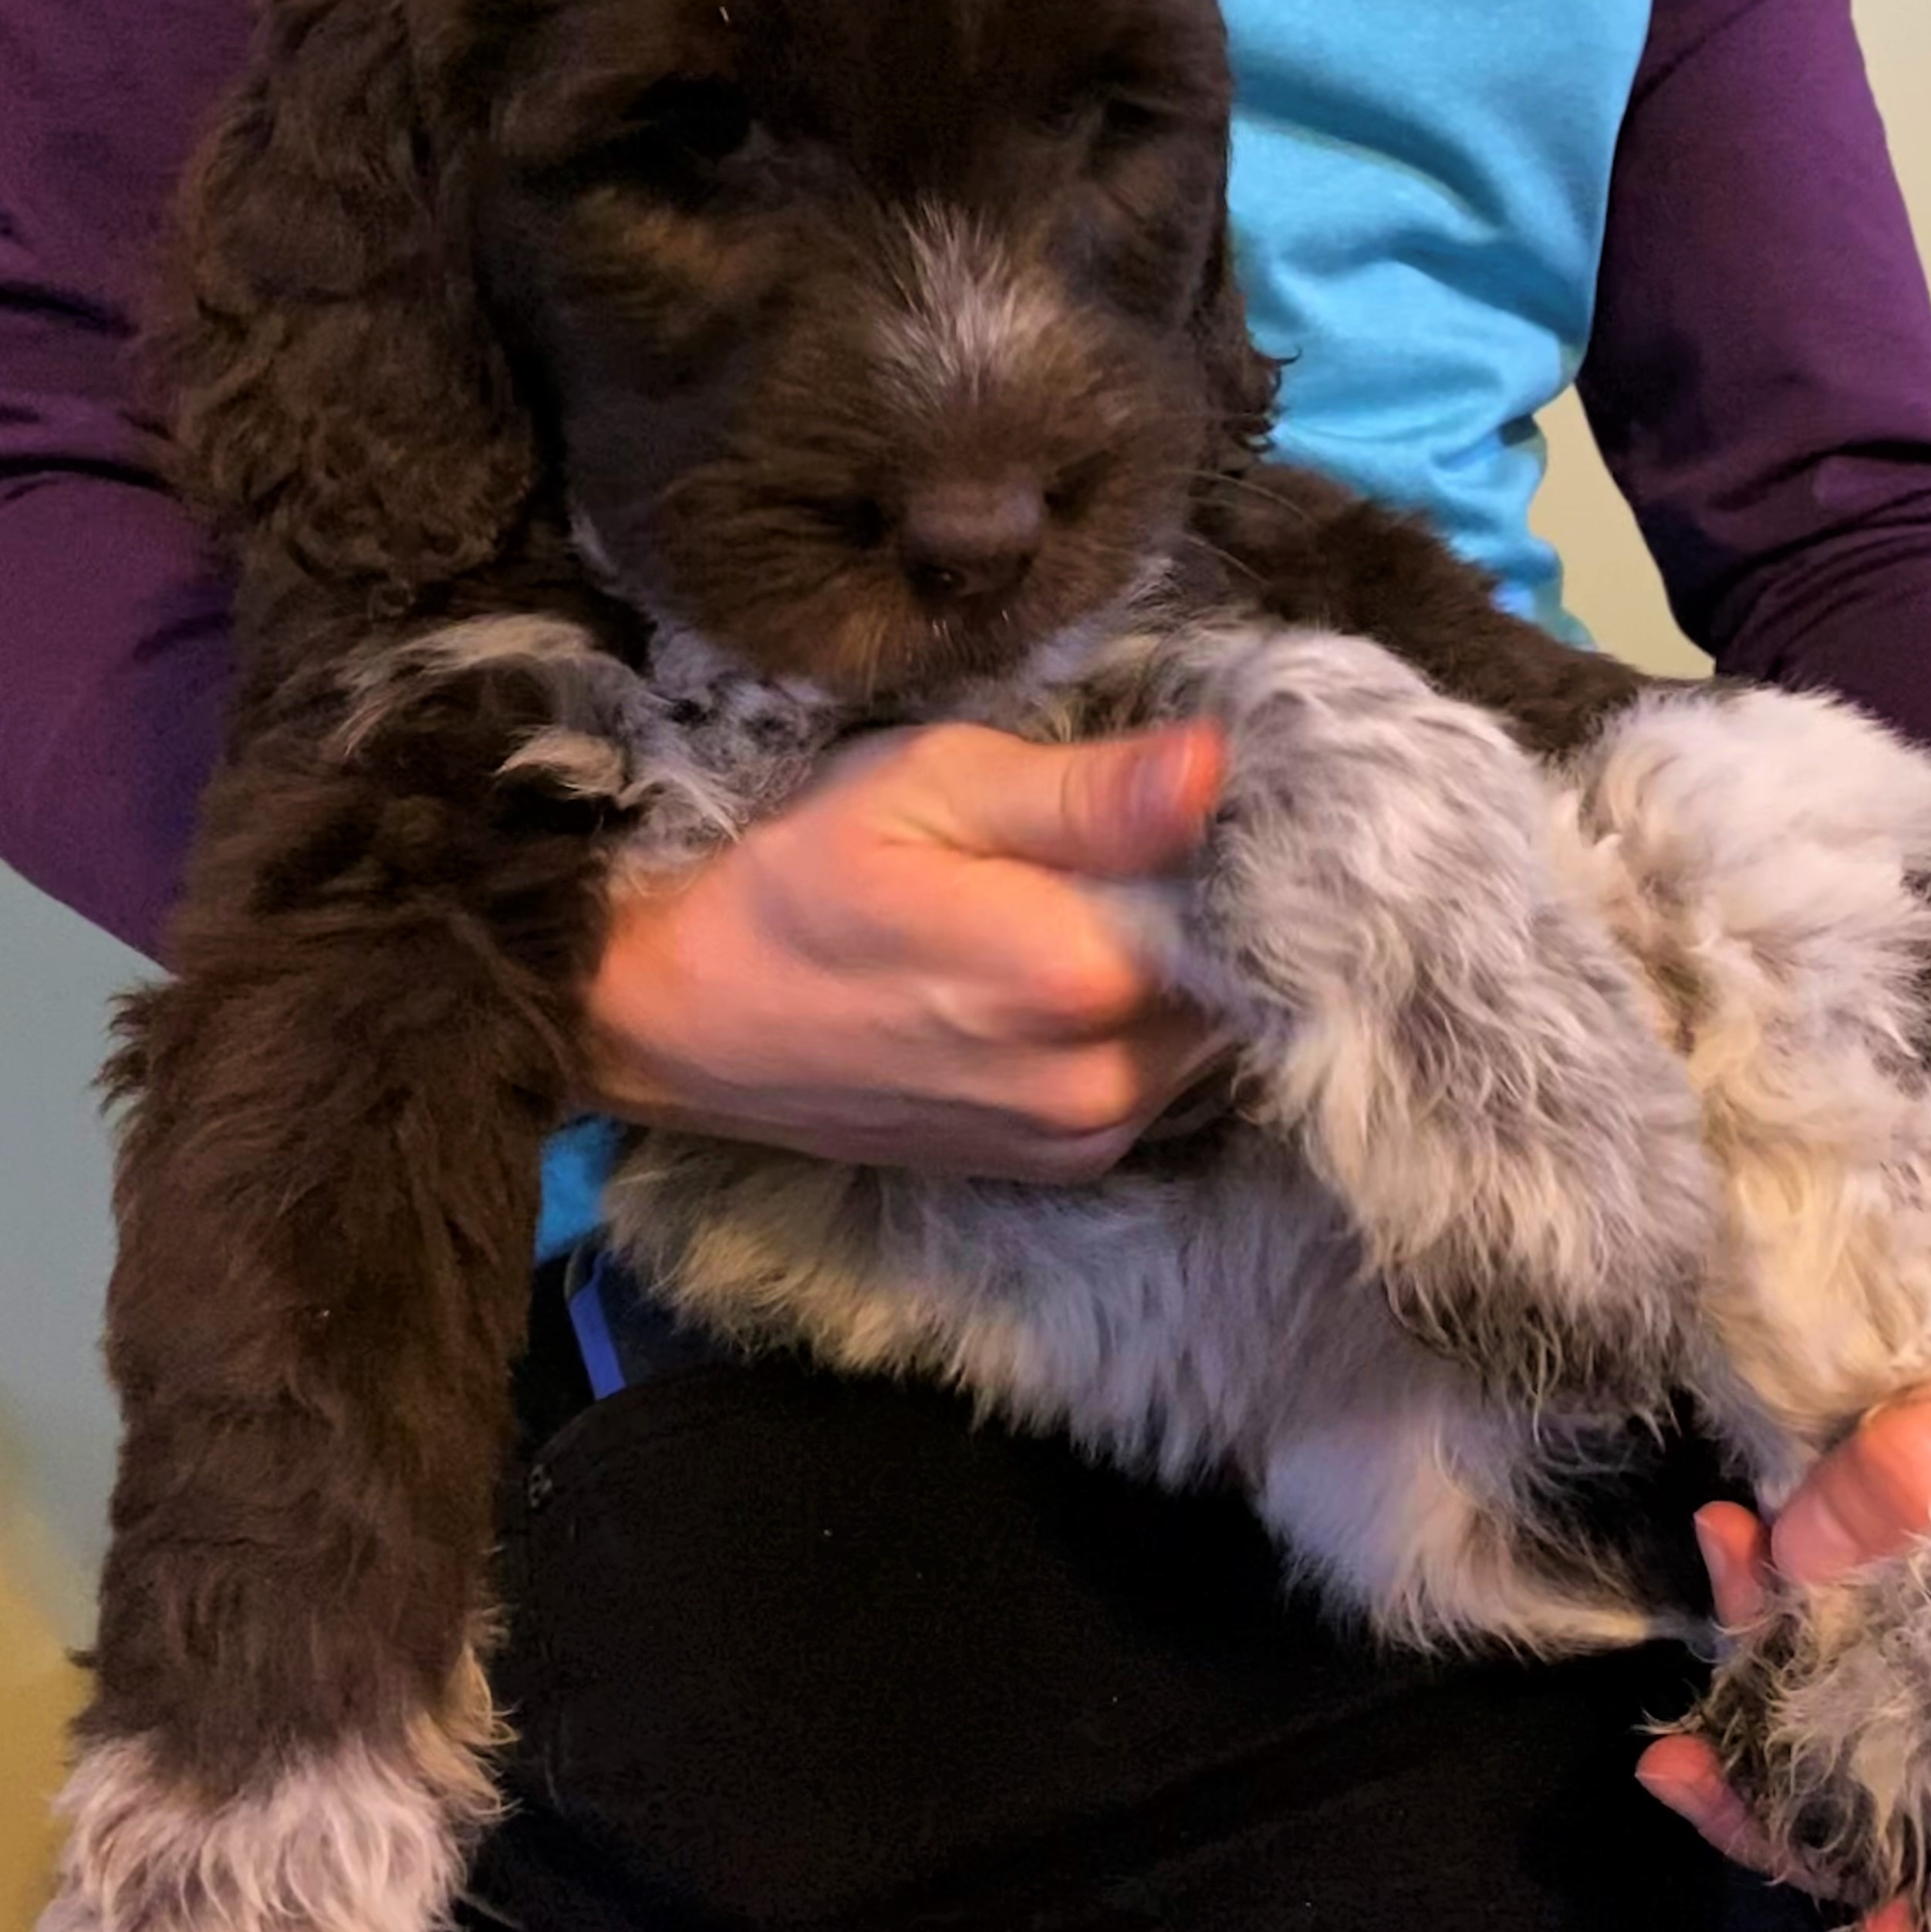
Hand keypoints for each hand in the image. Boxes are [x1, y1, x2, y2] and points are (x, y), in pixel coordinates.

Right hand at [583, 721, 1233, 1179]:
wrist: (681, 1017)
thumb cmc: (796, 876)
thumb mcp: (930, 787)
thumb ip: (1087, 791)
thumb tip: (1217, 766)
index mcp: (1077, 975)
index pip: (1249, 908)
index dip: (1247, 848)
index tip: (1218, 798)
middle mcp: (1096, 1081)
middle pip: (1239, 983)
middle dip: (1221, 915)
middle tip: (1149, 842)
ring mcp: (1079, 1137)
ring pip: (1203, 1039)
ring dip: (1185, 976)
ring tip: (1107, 903)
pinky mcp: (1059, 1165)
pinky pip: (1156, 1086)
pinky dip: (1144, 1029)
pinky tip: (1080, 975)